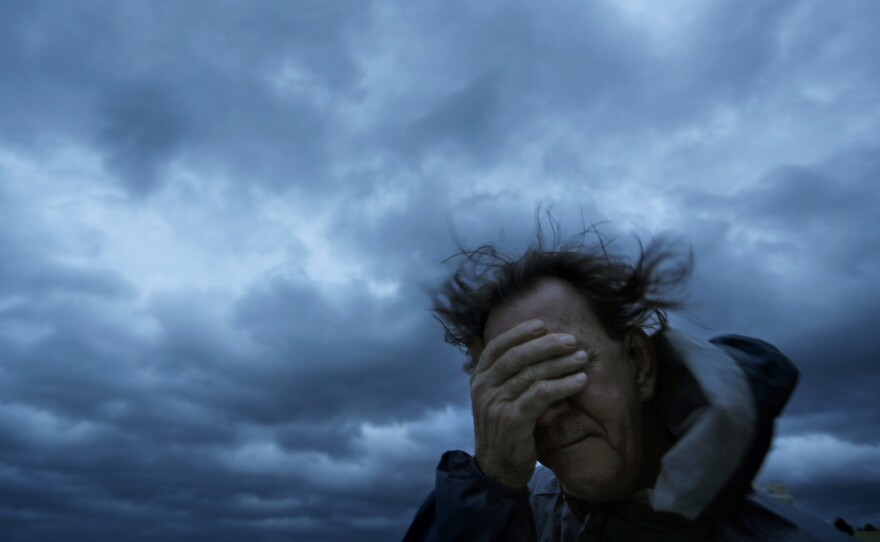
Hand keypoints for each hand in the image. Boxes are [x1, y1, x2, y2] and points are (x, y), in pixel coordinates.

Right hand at [470, 320, 587, 488]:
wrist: (497, 470)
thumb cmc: (505, 430)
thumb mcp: (500, 399)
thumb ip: (511, 376)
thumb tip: (537, 349)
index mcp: (479, 379)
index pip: (497, 346)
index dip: (519, 333)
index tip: (542, 325)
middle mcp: (484, 388)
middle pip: (516, 356)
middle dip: (546, 345)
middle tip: (571, 341)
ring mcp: (496, 403)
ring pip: (531, 374)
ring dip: (560, 364)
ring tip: (581, 359)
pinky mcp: (512, 419)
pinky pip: (540, 395)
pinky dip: (562, 386)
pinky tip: (579, 382)